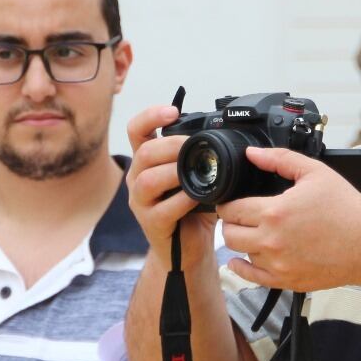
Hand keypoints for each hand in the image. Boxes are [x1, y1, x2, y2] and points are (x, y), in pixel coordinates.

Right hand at [125, 104, 218, 267]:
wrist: (191, 248)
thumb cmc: (194, 210)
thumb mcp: (196, 177)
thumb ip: (200, 157)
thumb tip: (224, 135)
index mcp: (147, 162)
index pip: (137, 131)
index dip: (151, 116)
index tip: (172, 111)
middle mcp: (138, 179)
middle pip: (144, 152)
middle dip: (172, 146)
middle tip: (194, 147)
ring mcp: (141, 203)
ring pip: (147, 180)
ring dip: (174, 172)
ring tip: (195, 172)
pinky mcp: (151, 224)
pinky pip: (163, 208)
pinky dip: (182, 200)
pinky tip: (197, 198)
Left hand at [218, 147, 360, 291]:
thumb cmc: (347, 209)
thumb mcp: (315, 173)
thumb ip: (280, 159)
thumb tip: (253, 154)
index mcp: (275, 212)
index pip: (231, 210)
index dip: (229, 203)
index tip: (234, 202)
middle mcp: (271, 240)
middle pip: (229, 233)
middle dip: (232, 222)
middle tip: (241, 217)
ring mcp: (277, 263)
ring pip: (239, 253)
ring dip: (243, 242)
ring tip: (255, 232)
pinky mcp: (285, 280)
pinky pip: (250, 276)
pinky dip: (242, 267)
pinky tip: (243, 259)